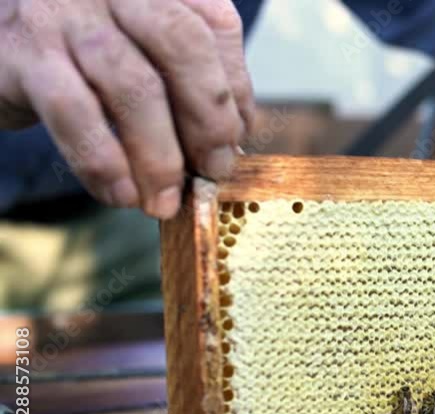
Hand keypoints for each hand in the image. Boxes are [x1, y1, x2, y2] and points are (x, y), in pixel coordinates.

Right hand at [0, 0, 253, 218]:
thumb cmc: (83, 52)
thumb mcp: (142, 51)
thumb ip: (190, 84)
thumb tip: (231, 146)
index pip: (215, 30)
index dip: (235, 91)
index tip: (237, 141)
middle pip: (182, 45)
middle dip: (208, 118)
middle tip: (214, 172)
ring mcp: (65, 12)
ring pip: (132, 84)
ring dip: (158, 155)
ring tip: (164, 201)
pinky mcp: (24, 51)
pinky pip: (74, 111)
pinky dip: (104, 161)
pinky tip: (120, 193)